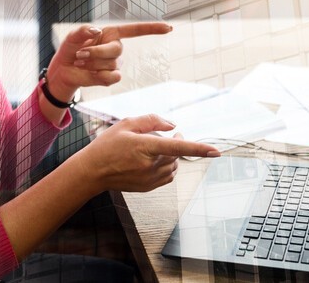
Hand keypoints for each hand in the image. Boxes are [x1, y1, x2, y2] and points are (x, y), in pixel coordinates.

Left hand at [44, 22, 171, 101]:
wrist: (63, 70)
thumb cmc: (70, 49)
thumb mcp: (73, 36)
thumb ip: (83, 30)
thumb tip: (96, 31)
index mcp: (111, 34)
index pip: (136, 30)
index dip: (152, 29)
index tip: (169, 28)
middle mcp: (116, 48)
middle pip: (116, 50)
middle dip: (96, 52)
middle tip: (80, 54)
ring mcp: (115, 64)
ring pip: (111, 65)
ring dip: (92, 64)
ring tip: (81, 62)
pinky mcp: (111, 77)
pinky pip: (112, 78)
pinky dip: (98, 76)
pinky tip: (89, 73)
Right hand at [73, 114, 219, 192]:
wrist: (92, 171)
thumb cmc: (107, 145)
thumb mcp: (126, 124)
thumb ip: (151, 120)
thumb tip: (172, 125)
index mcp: (144, 147)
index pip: (177, 147)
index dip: (198, 148)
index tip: (216, 151)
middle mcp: (149, 165)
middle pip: (176, 154)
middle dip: (178, 143)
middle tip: (171, 134)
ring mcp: (149, 179)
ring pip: (173, 166)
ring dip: (172, 156)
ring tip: (156, 149)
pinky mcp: (148, 187)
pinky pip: (168, 176)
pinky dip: (168, 167)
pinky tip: (155, 161)